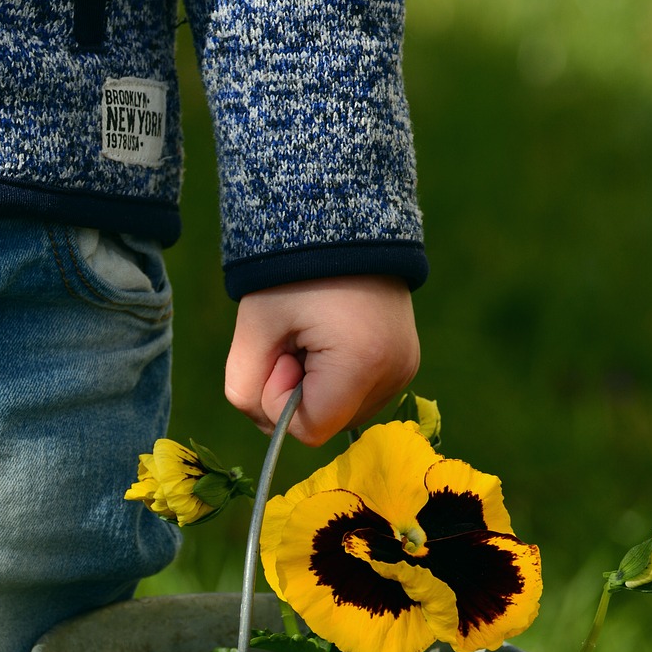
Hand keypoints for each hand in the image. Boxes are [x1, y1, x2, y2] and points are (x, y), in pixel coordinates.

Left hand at [224, 275, 420, 445]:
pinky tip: (332, 339)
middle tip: (295, 339)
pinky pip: (360, 394)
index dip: (280, 402)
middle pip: (328, 423)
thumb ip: (244, 389)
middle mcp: (395, 374)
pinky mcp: (407, 362)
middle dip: (298, 393)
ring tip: (315, 334)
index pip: (310, 431)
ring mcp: (406, 369)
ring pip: (342, 412)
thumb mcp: (254, 329)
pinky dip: (336, 378)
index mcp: (360, 365)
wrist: (342, 220)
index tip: (279, 354)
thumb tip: (269, 422)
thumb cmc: (292, 271)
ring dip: (316, 387)